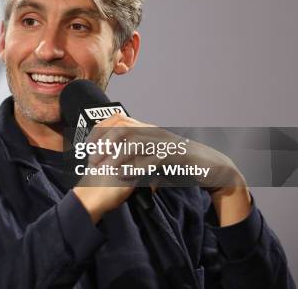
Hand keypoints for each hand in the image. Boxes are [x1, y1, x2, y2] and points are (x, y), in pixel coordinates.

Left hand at [73, 113, 251, 225]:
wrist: (210, 167)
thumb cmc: (180, 164)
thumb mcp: (155, 157)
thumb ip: (138, 158)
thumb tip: (117, 168)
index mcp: (148, 129)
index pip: (118, 119)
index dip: (100, 131)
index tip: (88, 147)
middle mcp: (154, 131)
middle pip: (122, 128)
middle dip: (103, 143)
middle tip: (93, 160)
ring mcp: (164, 141)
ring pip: (134, 141)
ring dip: (116, 155)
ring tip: (105, 169)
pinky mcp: (174, 155)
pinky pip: (150, 159)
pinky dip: (135, 168)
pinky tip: (124, 177)